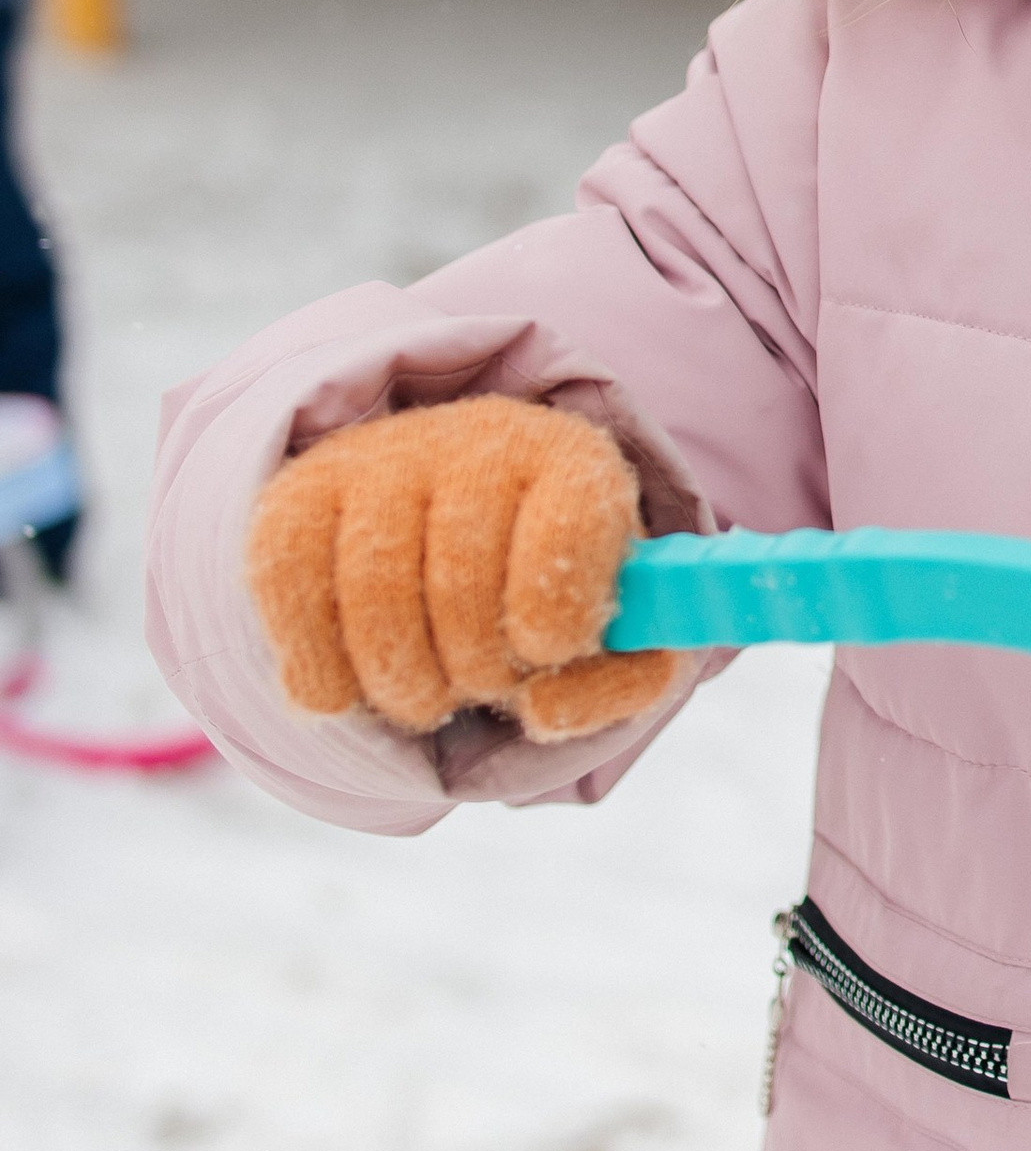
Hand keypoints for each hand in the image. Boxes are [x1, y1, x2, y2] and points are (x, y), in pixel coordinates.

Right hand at [246, 396, 680, 741]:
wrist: (454, 523)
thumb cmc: (547, 590)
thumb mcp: (617, 633)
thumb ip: (624, 682)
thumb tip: (542, 710)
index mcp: (572, 461)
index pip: (571, 535)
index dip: (560, 624)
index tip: (547, 652)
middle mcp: (476, 439)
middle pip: (463, 584)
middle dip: (476, 672)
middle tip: (483, 685)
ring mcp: (381, 456)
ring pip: (374, 597)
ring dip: (401, 685)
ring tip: (427, 692)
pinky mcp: (299, 489)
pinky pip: (286, 587)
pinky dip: (317, 668)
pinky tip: (350, 688)